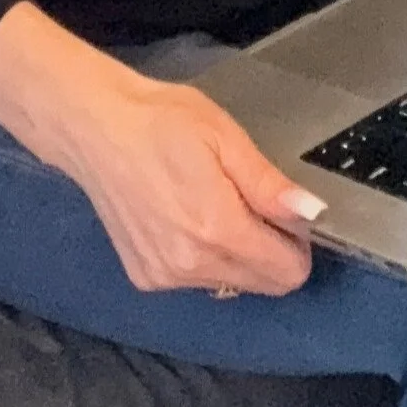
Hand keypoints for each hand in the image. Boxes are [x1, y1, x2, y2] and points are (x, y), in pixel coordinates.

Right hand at [0, 2, 325, 297]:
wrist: (94, 128)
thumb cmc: (162, 122)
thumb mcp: (226, 139)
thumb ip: (270, 185)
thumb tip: (312, 213)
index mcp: (218, 231)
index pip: (289, 273)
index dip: (297, 241)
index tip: (280, 209)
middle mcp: (191, 266)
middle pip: (265, 284)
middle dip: (271, 250)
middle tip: (247, 201)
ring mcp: (164, 276)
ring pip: (233, 284)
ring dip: (237, 254)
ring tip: (209, 204)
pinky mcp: (145, 277)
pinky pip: (198, 281)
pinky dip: (204, 257)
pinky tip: (182, 218)